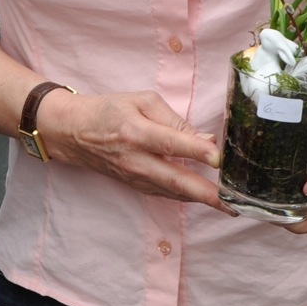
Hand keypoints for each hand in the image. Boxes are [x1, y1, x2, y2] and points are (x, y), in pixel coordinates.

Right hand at [35, 87, 223, 206]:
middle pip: (175, 180)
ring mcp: (135, 177)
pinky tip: (208, 198)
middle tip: (233, 203)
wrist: (72, 133)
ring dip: (202, 200)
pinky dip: (188, 196)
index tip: (219, 158)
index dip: (196, 150)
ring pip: (174, 192)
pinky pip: (167, 193)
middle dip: (206, 194)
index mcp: (136, 133)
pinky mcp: (136, 186)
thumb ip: (174, 120)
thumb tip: (206, 139)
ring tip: (231, 204)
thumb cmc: (109, 110)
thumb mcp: (142, 101)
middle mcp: (136, 160)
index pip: (171, 143)